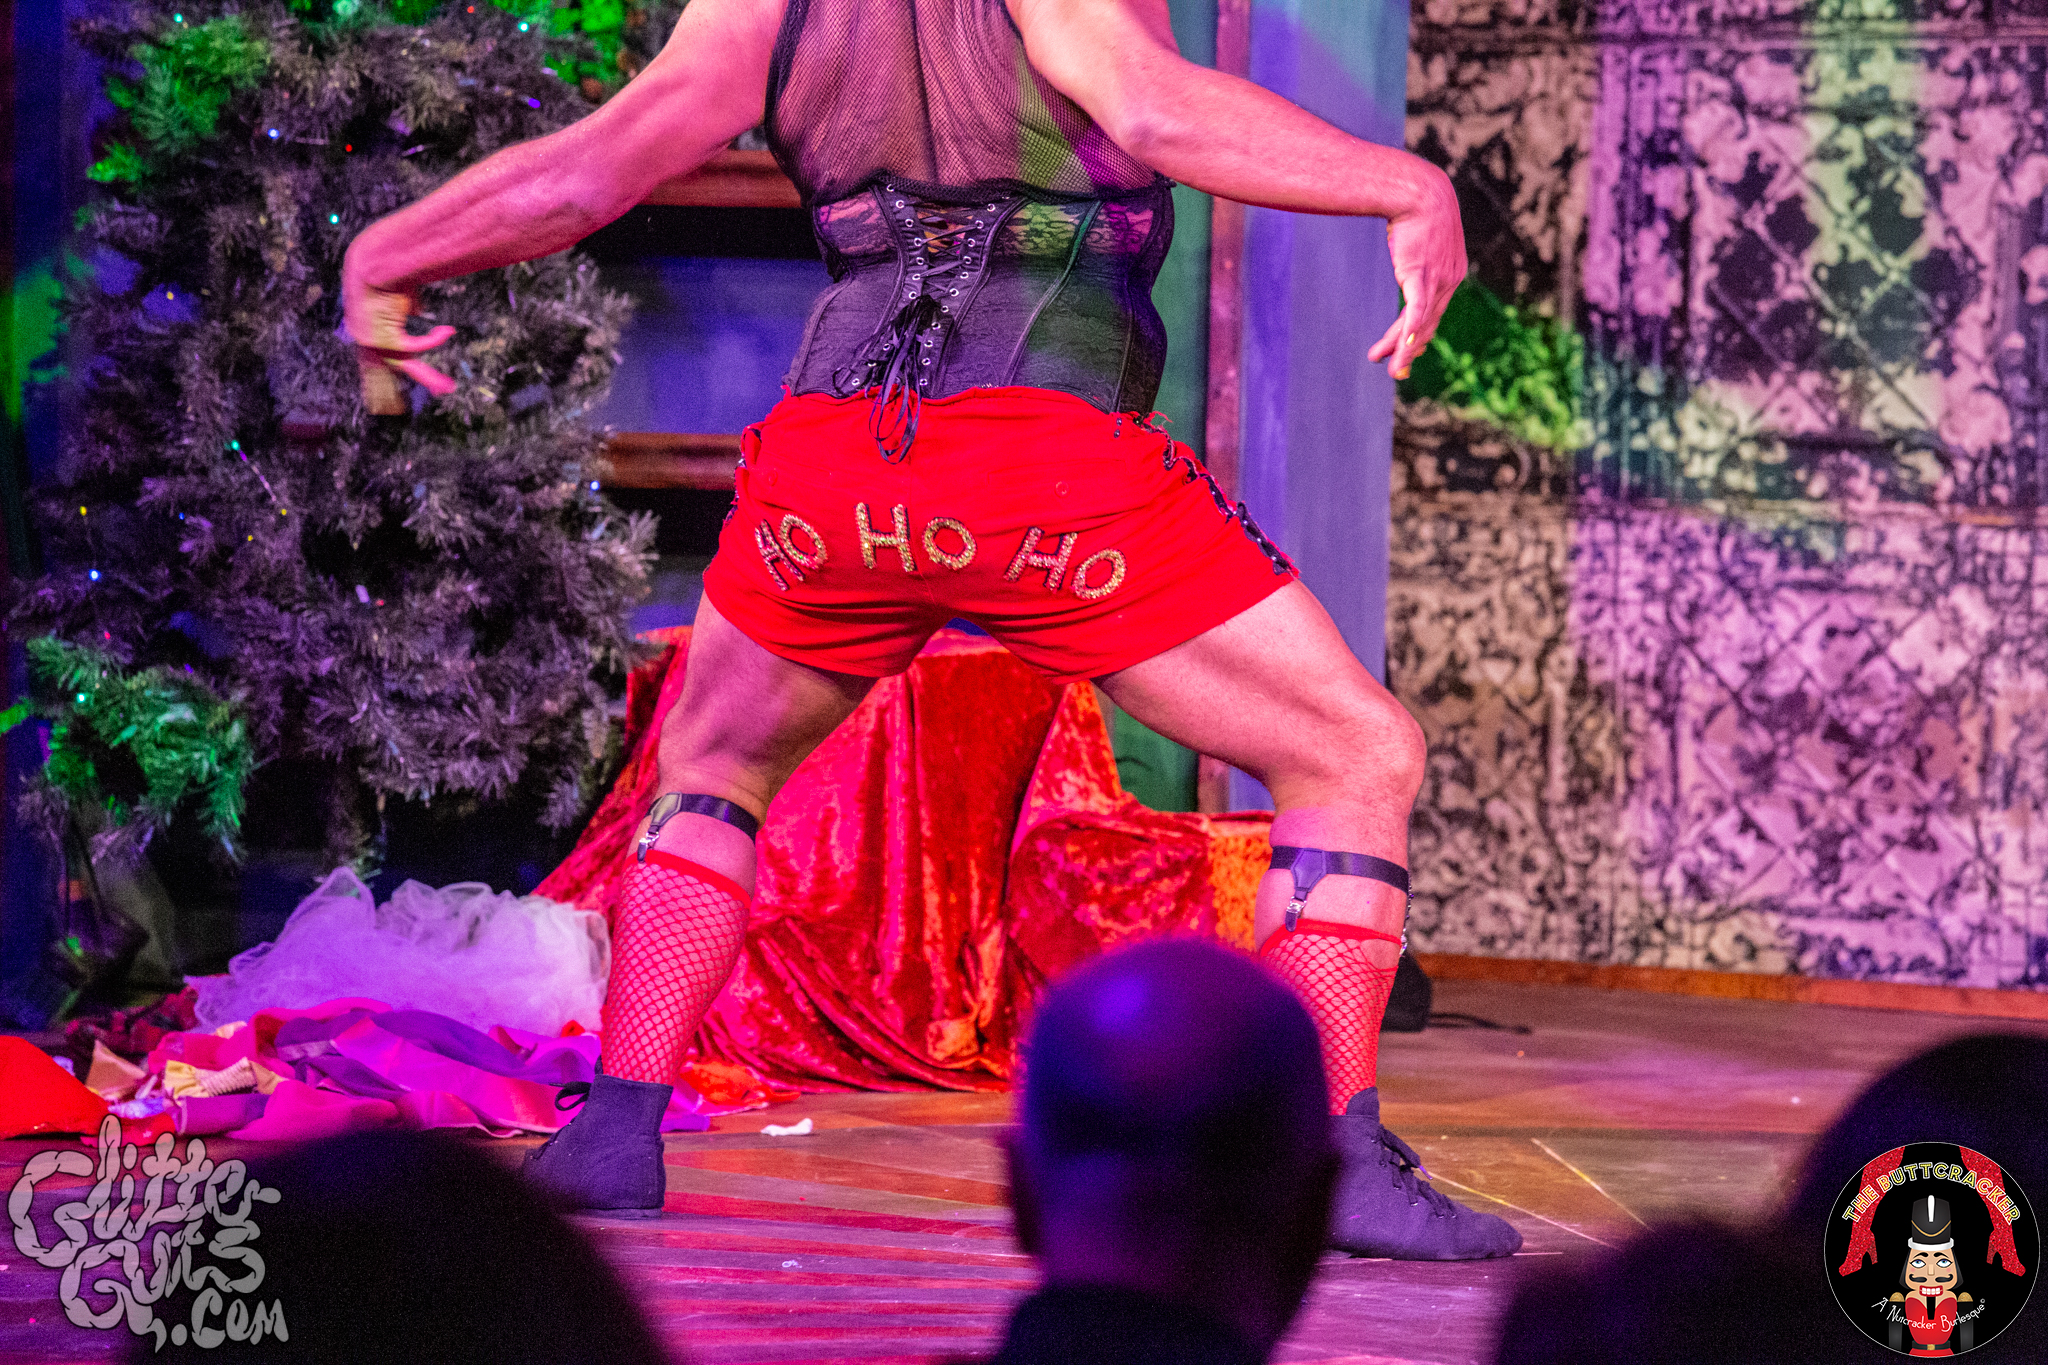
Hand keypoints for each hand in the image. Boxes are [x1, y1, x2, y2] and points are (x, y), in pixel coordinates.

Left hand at [344, 276, 458, 414]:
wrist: (371, 265)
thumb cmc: (381, 274)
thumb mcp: (394, 295)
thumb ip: (404, 308)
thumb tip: (416, 312)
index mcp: (364, 332)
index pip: (371, 363)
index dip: (380, 381)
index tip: (388, 394)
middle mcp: (366, 341)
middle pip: (385, 373)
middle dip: (396, 392)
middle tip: (401, 408)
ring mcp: (375, 343)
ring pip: (405, 367)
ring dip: (428, 378)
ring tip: (447, 387)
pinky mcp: (387, 340)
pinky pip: (415, 347)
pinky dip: (432, 340)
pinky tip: (447, 332)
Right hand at [1367, 170, 1465, 380]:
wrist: (1420, 191)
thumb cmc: (1418, 206)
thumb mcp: (1422, 233)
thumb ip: (1418, 248)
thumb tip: (1408, 244)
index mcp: (1451, 273)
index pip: (1434, 312)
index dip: (1420, 334)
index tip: (1409, 350)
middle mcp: (1449, 280)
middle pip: (1427, 323)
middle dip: (1410, 349)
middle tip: (1397, 371)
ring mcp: (1438, 280)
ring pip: (1420, 324)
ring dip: (1403, 348)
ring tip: (1390, 367)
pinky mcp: (1422, 276)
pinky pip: (1415, 312)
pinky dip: (1409, 334)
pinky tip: (1402, 351)